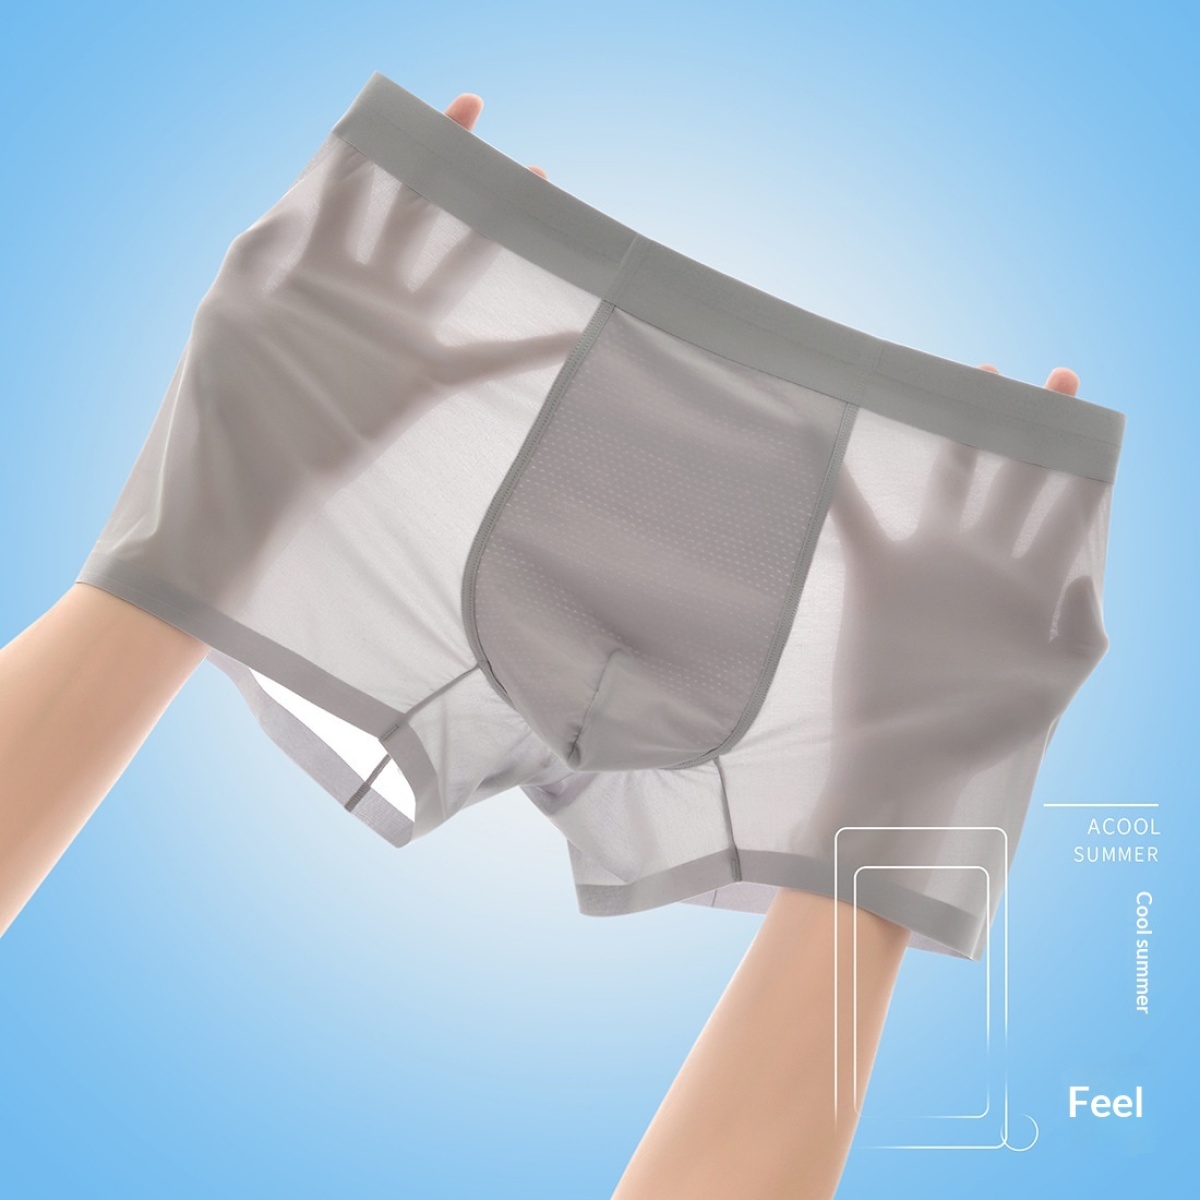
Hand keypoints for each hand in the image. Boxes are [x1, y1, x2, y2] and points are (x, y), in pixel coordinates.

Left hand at [114, 92, 577, 612]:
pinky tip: (573, 333)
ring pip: (455, 262)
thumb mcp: (230, 302)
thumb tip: (303, 193)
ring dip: (495, 224)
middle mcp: (364, 286)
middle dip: (441, 155)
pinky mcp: (423, 376)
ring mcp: (398, 328)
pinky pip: (488, 357)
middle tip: (472, 108)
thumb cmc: (229, 389)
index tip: (398, 97)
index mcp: (316, 262)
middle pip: (411, 205)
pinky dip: (532, 348)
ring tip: (534, 182)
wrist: (251, 468)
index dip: (372, 137)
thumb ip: (264, 243)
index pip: (348, 182)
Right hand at [814, 363, 1109, 826]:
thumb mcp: (1049, 691)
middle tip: (1056, 377)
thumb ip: (1080, 635)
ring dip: (961, 432)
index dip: (1089, 465)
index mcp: (1033, 587)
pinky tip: (831, 438)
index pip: (1069, 512)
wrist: (900, 758)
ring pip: (950, 479)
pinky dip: (842, 477)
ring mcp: (931, 564)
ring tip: (972, 378)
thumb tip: (1087, 574)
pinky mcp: (878, 573)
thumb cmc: (977, 734)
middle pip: (1019, 479)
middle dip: (1041, 429)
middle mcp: (985, 564)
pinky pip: (857, 513)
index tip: (1101, 416)